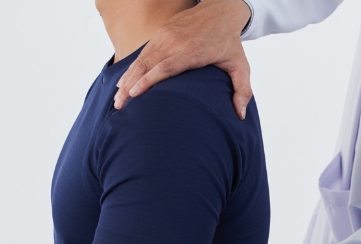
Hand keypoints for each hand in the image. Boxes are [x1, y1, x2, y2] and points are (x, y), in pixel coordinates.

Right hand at [113, 0, 253, 118]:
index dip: (148, 81)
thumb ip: (242, 91)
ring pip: (141, 59)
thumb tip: (240, 116)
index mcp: (192, 52)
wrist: (221, 10)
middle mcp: (175, 42)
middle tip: (119, 105)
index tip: (134, 94)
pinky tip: (123, 82)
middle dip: (130, 85)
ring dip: (127, 78)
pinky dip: (131, 68)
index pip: (166, 67)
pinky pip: (142, 52)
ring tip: (118, 98)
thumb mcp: (240, 66)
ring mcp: (165, 36)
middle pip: (147, 65)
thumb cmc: (229, 42)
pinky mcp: (161, 33)